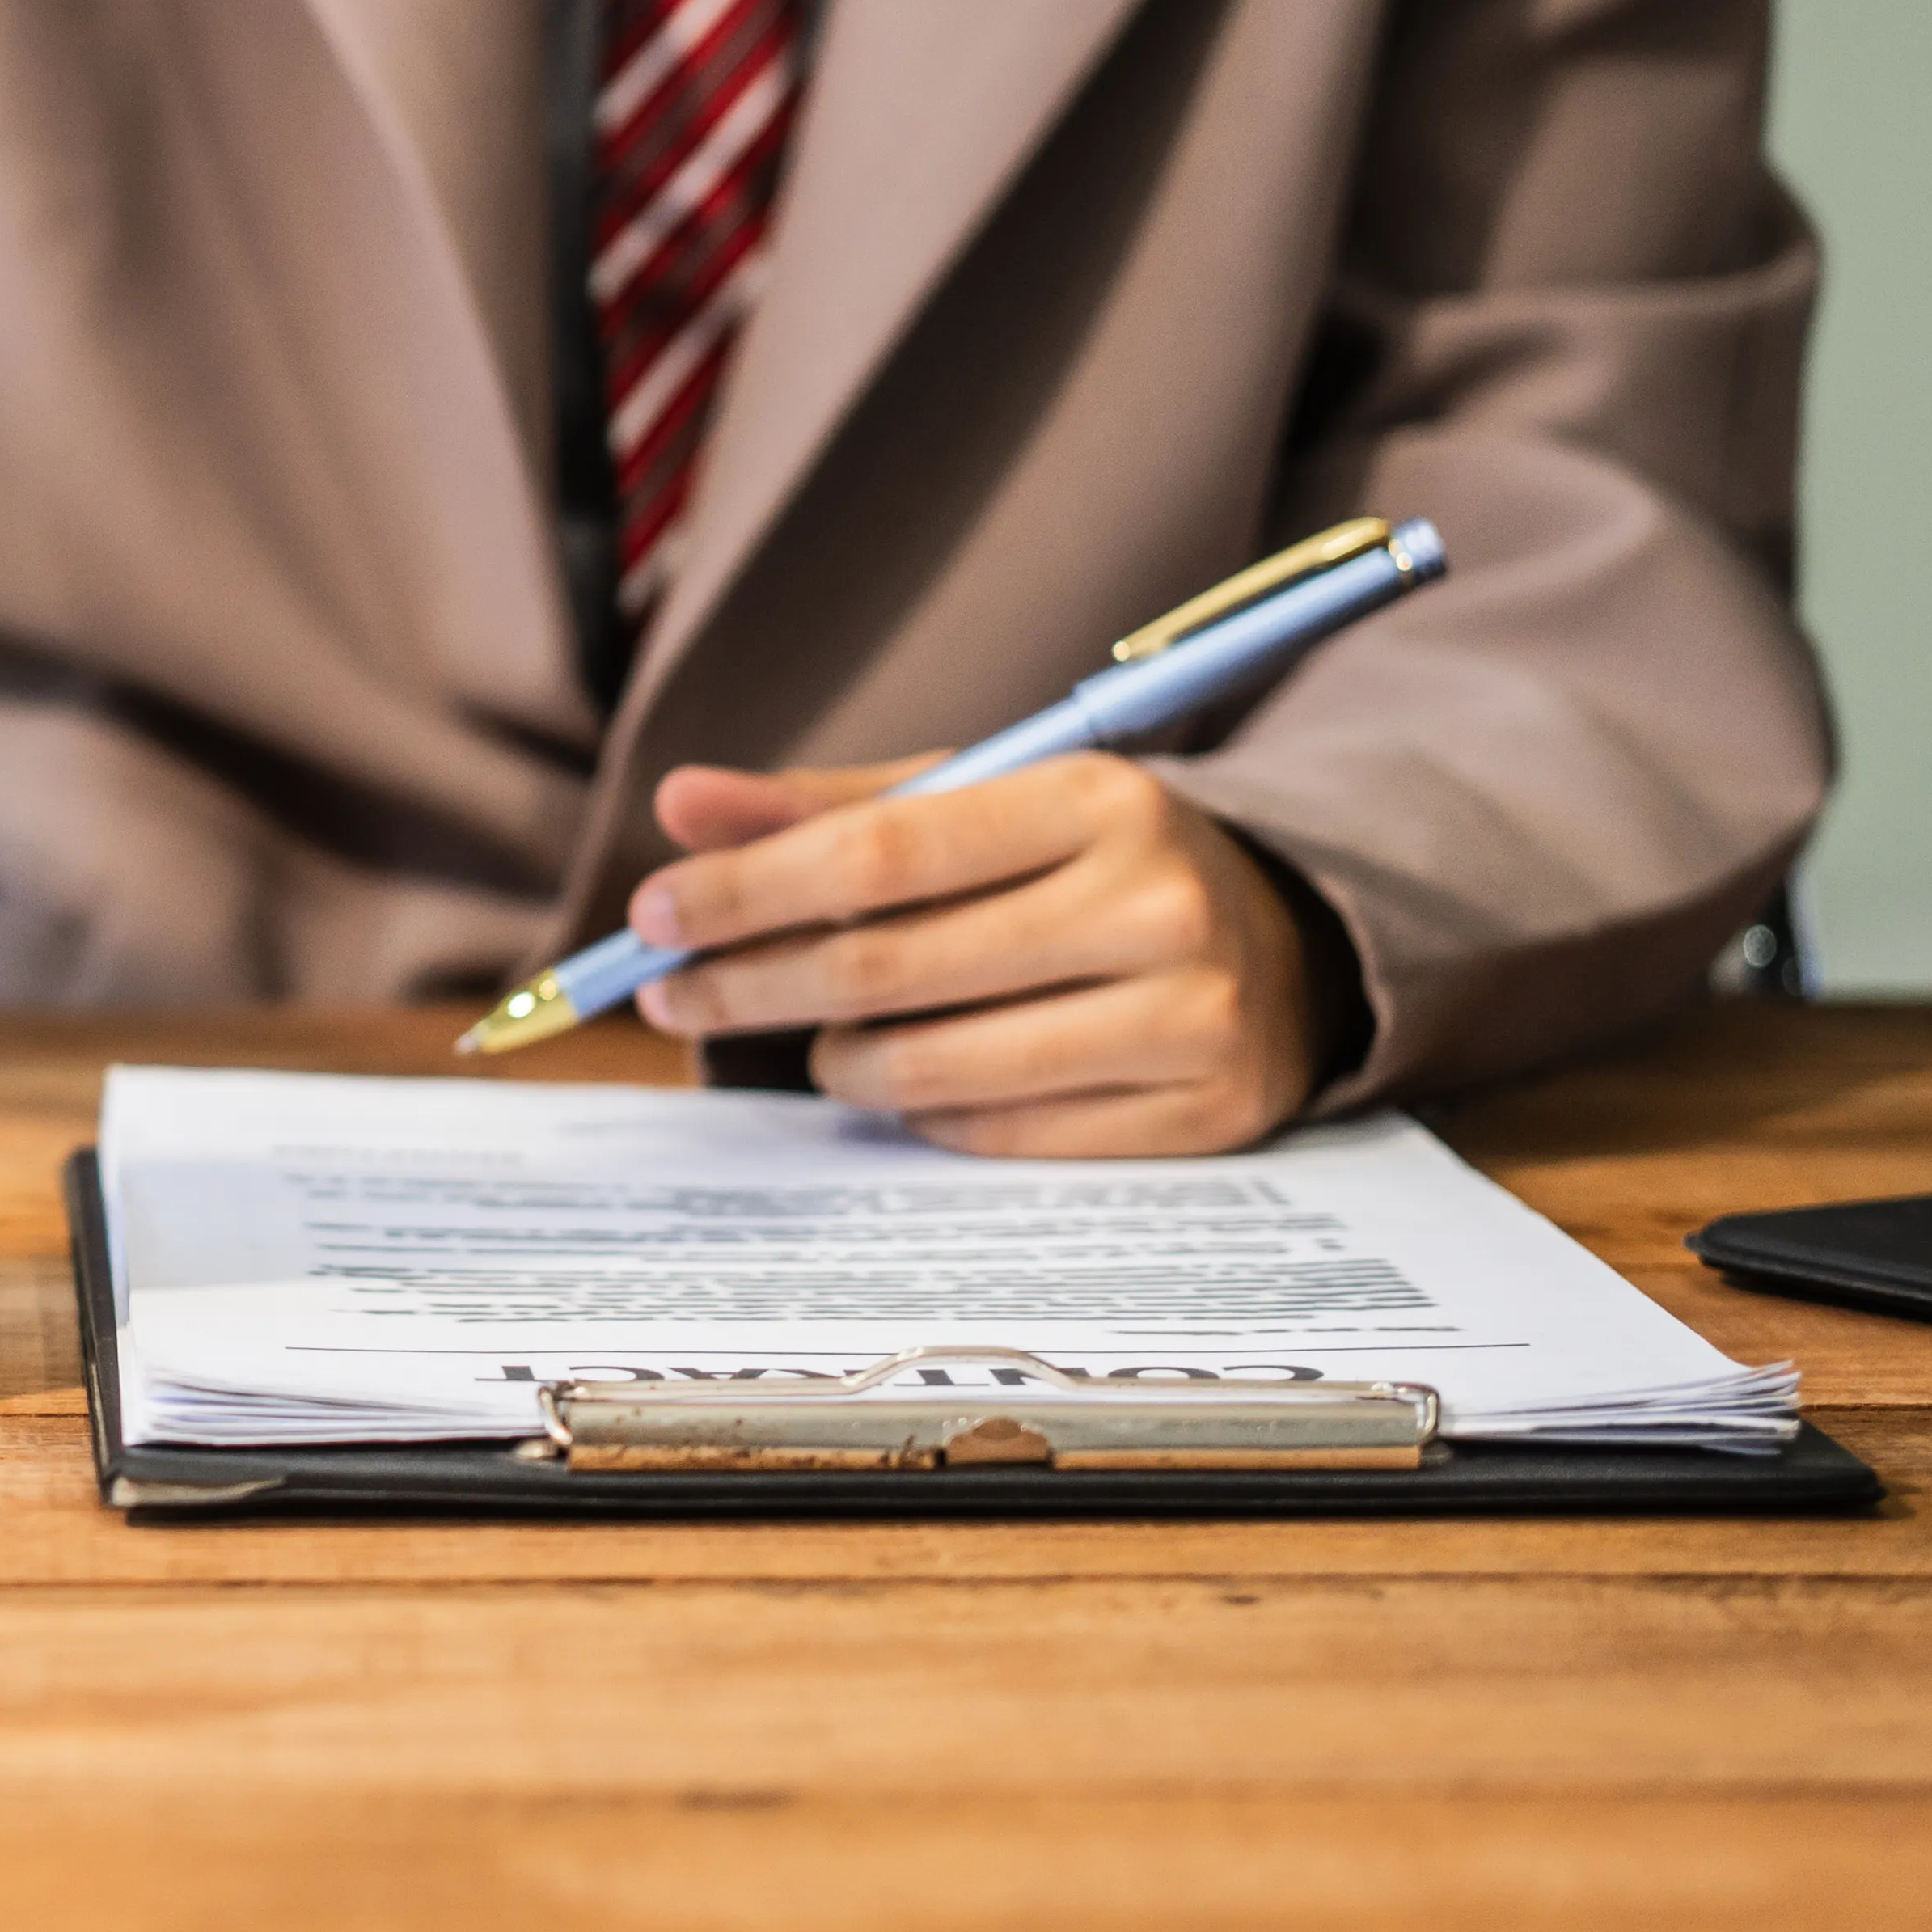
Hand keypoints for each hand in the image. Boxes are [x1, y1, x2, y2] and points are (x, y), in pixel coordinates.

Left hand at [621, 754, 1321, 1156]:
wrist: (1282, 941)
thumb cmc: (1089, 863)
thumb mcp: (980, 804)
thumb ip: (828, 807)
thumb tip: (681, 803)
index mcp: (1097, 797)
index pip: (876, 854)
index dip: (745, 891)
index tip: (649, 916)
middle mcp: (1155, 903)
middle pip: (889, 970)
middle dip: (749, 986)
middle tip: (668, 997)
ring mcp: (1188, 1018)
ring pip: (933, 1070)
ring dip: (837, 1063)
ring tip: (817, 1041)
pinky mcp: (1202, 1116)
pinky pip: (997, 1134)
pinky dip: (924, 1115)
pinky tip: (911, 1081)